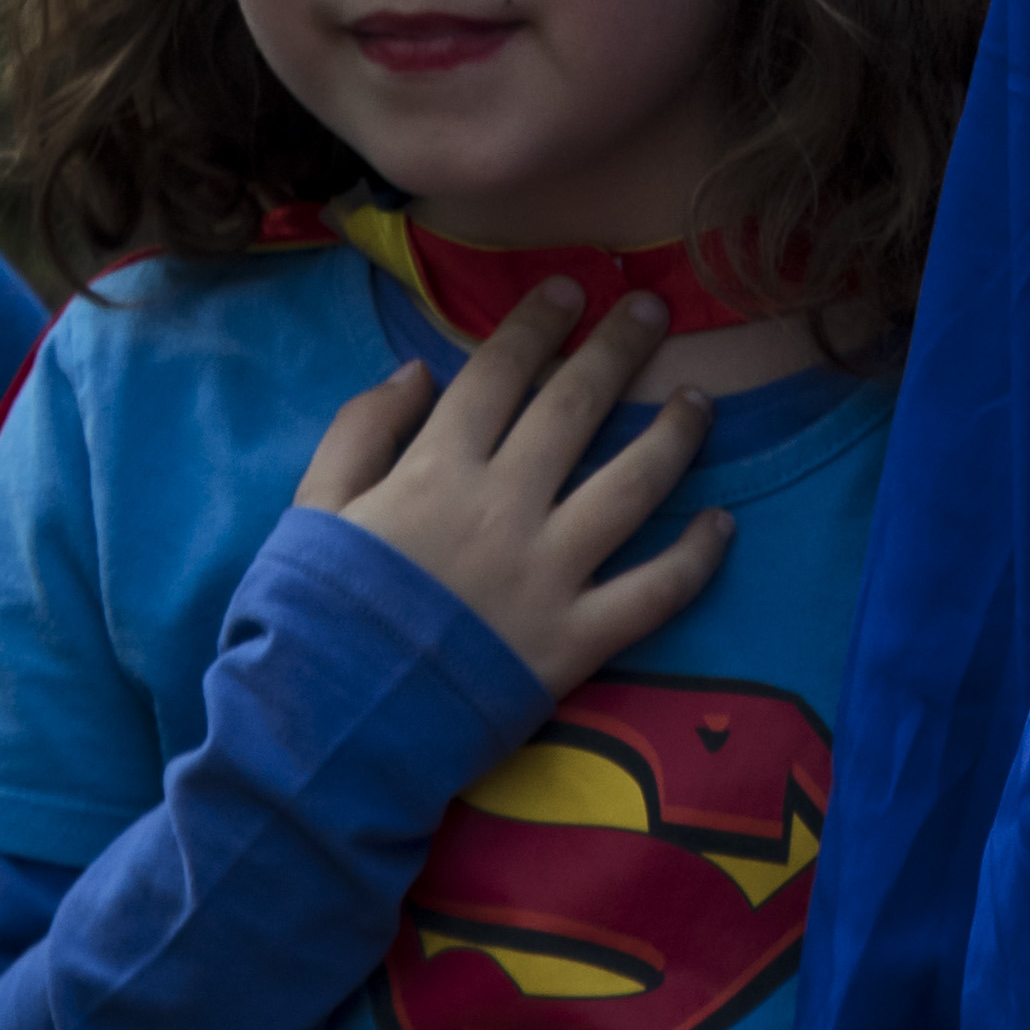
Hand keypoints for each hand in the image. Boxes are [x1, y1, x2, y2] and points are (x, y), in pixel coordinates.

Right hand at [298, 278, 731, 698]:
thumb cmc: (308, 625)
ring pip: (633, 483)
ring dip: (676, 433)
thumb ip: (359, 433)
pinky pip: (653, 592)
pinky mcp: (573, 642)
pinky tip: (722, 523)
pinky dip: (696, 557)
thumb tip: (419, 369)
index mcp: (436, 472)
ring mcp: (546, 575)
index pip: (500, 372)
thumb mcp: (310, 514)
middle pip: (578, 406)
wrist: (323, 741)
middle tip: (653, 308)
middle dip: (621, 346)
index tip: (572, 288)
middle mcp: (502, 509)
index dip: (538, 322)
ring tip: (700, 399)